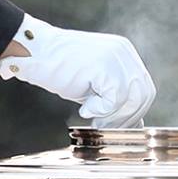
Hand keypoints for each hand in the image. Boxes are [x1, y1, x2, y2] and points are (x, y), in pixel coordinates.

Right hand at [0, 15, 154, 126]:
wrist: (32, 51)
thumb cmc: (58, 68)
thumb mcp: (94, 83)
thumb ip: (115, 96)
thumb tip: (137, 123)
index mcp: (124, 51)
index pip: (145, 89)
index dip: (133, 113)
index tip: (115, 126)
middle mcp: (123, 51)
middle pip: (144, 95)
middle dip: (127, 118)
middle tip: (104, 128)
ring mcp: (115, 56)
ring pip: (132, 99)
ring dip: (113, 117)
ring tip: (93, 120)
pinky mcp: (103, 65)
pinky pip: (115, 99)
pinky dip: (100, 110)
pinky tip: (84, 108)